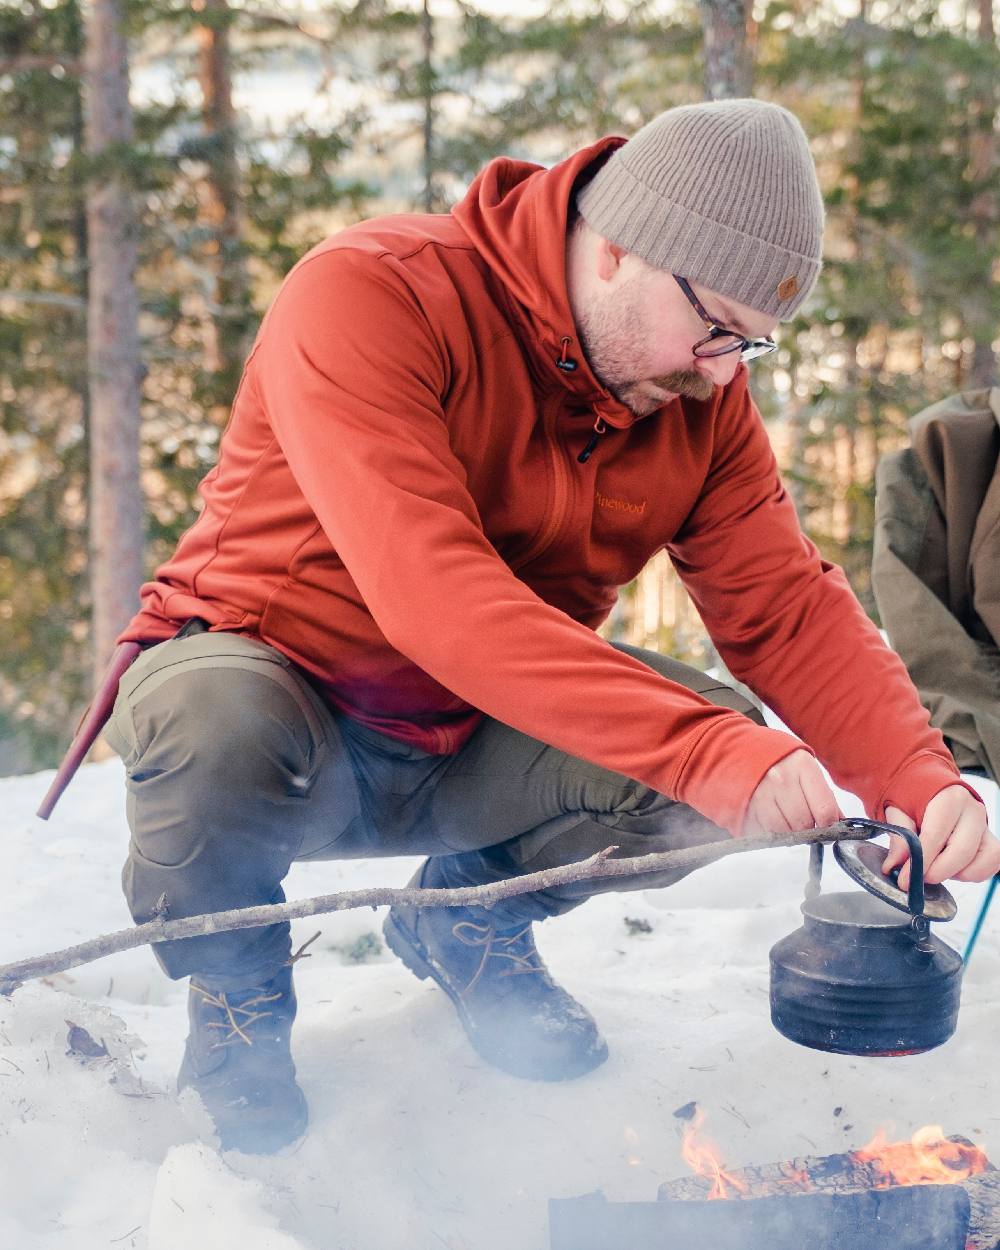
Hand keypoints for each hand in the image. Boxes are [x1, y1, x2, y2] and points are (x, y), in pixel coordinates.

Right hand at [744, 749, 842, 836]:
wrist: (745, 751)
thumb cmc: (783, 763)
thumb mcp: (807, 771)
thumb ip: (825, 797)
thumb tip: (842, 823)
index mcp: (802, 766)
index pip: (824, 810)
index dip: (829, 824)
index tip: (827, 825)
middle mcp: (781, 779)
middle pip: (804, 823)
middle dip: (808, 828)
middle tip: (806, 821)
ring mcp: (762, 792)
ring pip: (785, 831)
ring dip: (791, 832)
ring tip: (789, 819)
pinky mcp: (748, 805)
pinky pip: (767, 831)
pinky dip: (774, 832)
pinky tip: (775, 819)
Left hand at [883, 786, 999, 887]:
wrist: (933, 790)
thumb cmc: (914, 800)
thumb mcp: (898, 810)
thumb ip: (898, 837)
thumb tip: (895, 865)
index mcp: (949, 799)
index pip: (935, 836)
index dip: (920, 862)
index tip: (904, 880)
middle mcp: (973, 811)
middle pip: (962, 852)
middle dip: (937, 872)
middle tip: (918, 878)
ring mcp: (986, 827)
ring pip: (981, 861)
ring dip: (956, 873)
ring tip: (936, 865)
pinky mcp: (991, 841)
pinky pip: (991, 865)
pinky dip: (972, 874)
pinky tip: (952, 867)